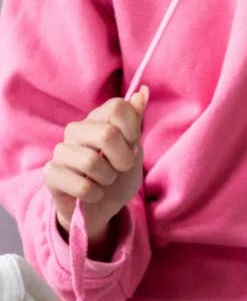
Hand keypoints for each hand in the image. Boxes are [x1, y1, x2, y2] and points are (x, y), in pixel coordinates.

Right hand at [44, 88, 148, 250]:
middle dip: (123, 158)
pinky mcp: (51, 173)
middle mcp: (76, 130)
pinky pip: (80, 185)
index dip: (132, 130)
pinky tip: (92, 194)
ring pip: (91, 161)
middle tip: (121, 168)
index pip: (118, 107)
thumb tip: (142, 92)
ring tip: (104, 180)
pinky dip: (94, 194)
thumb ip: (135, 120)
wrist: (103, 208)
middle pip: (107, 133)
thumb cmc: (119, 175)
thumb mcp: (134, 148)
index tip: (132, 147)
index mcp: (98, 118)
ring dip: (107, 178)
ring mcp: (61, 150)